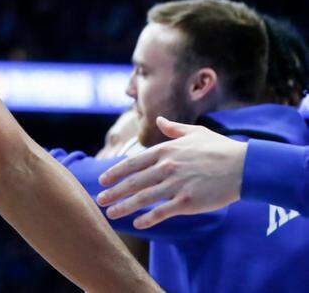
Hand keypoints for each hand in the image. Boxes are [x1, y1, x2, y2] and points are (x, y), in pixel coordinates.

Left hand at [96, 116, 246, 228]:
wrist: (245, 167)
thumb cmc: (220, 148)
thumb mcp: (195, 132)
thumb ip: (173, 129)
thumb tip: (160, 120)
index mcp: (165, 151)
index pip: (133, 163)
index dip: (115, 172)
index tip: (102, 179)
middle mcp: (167, 167)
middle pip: (133, 182)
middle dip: (114, 191)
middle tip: (99, 200)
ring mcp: (177, 185)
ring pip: (144, 198)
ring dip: (125, 207)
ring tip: (111, 214)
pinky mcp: (188, 201)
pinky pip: (163, 212)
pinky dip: (149, 218)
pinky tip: (137, 224)